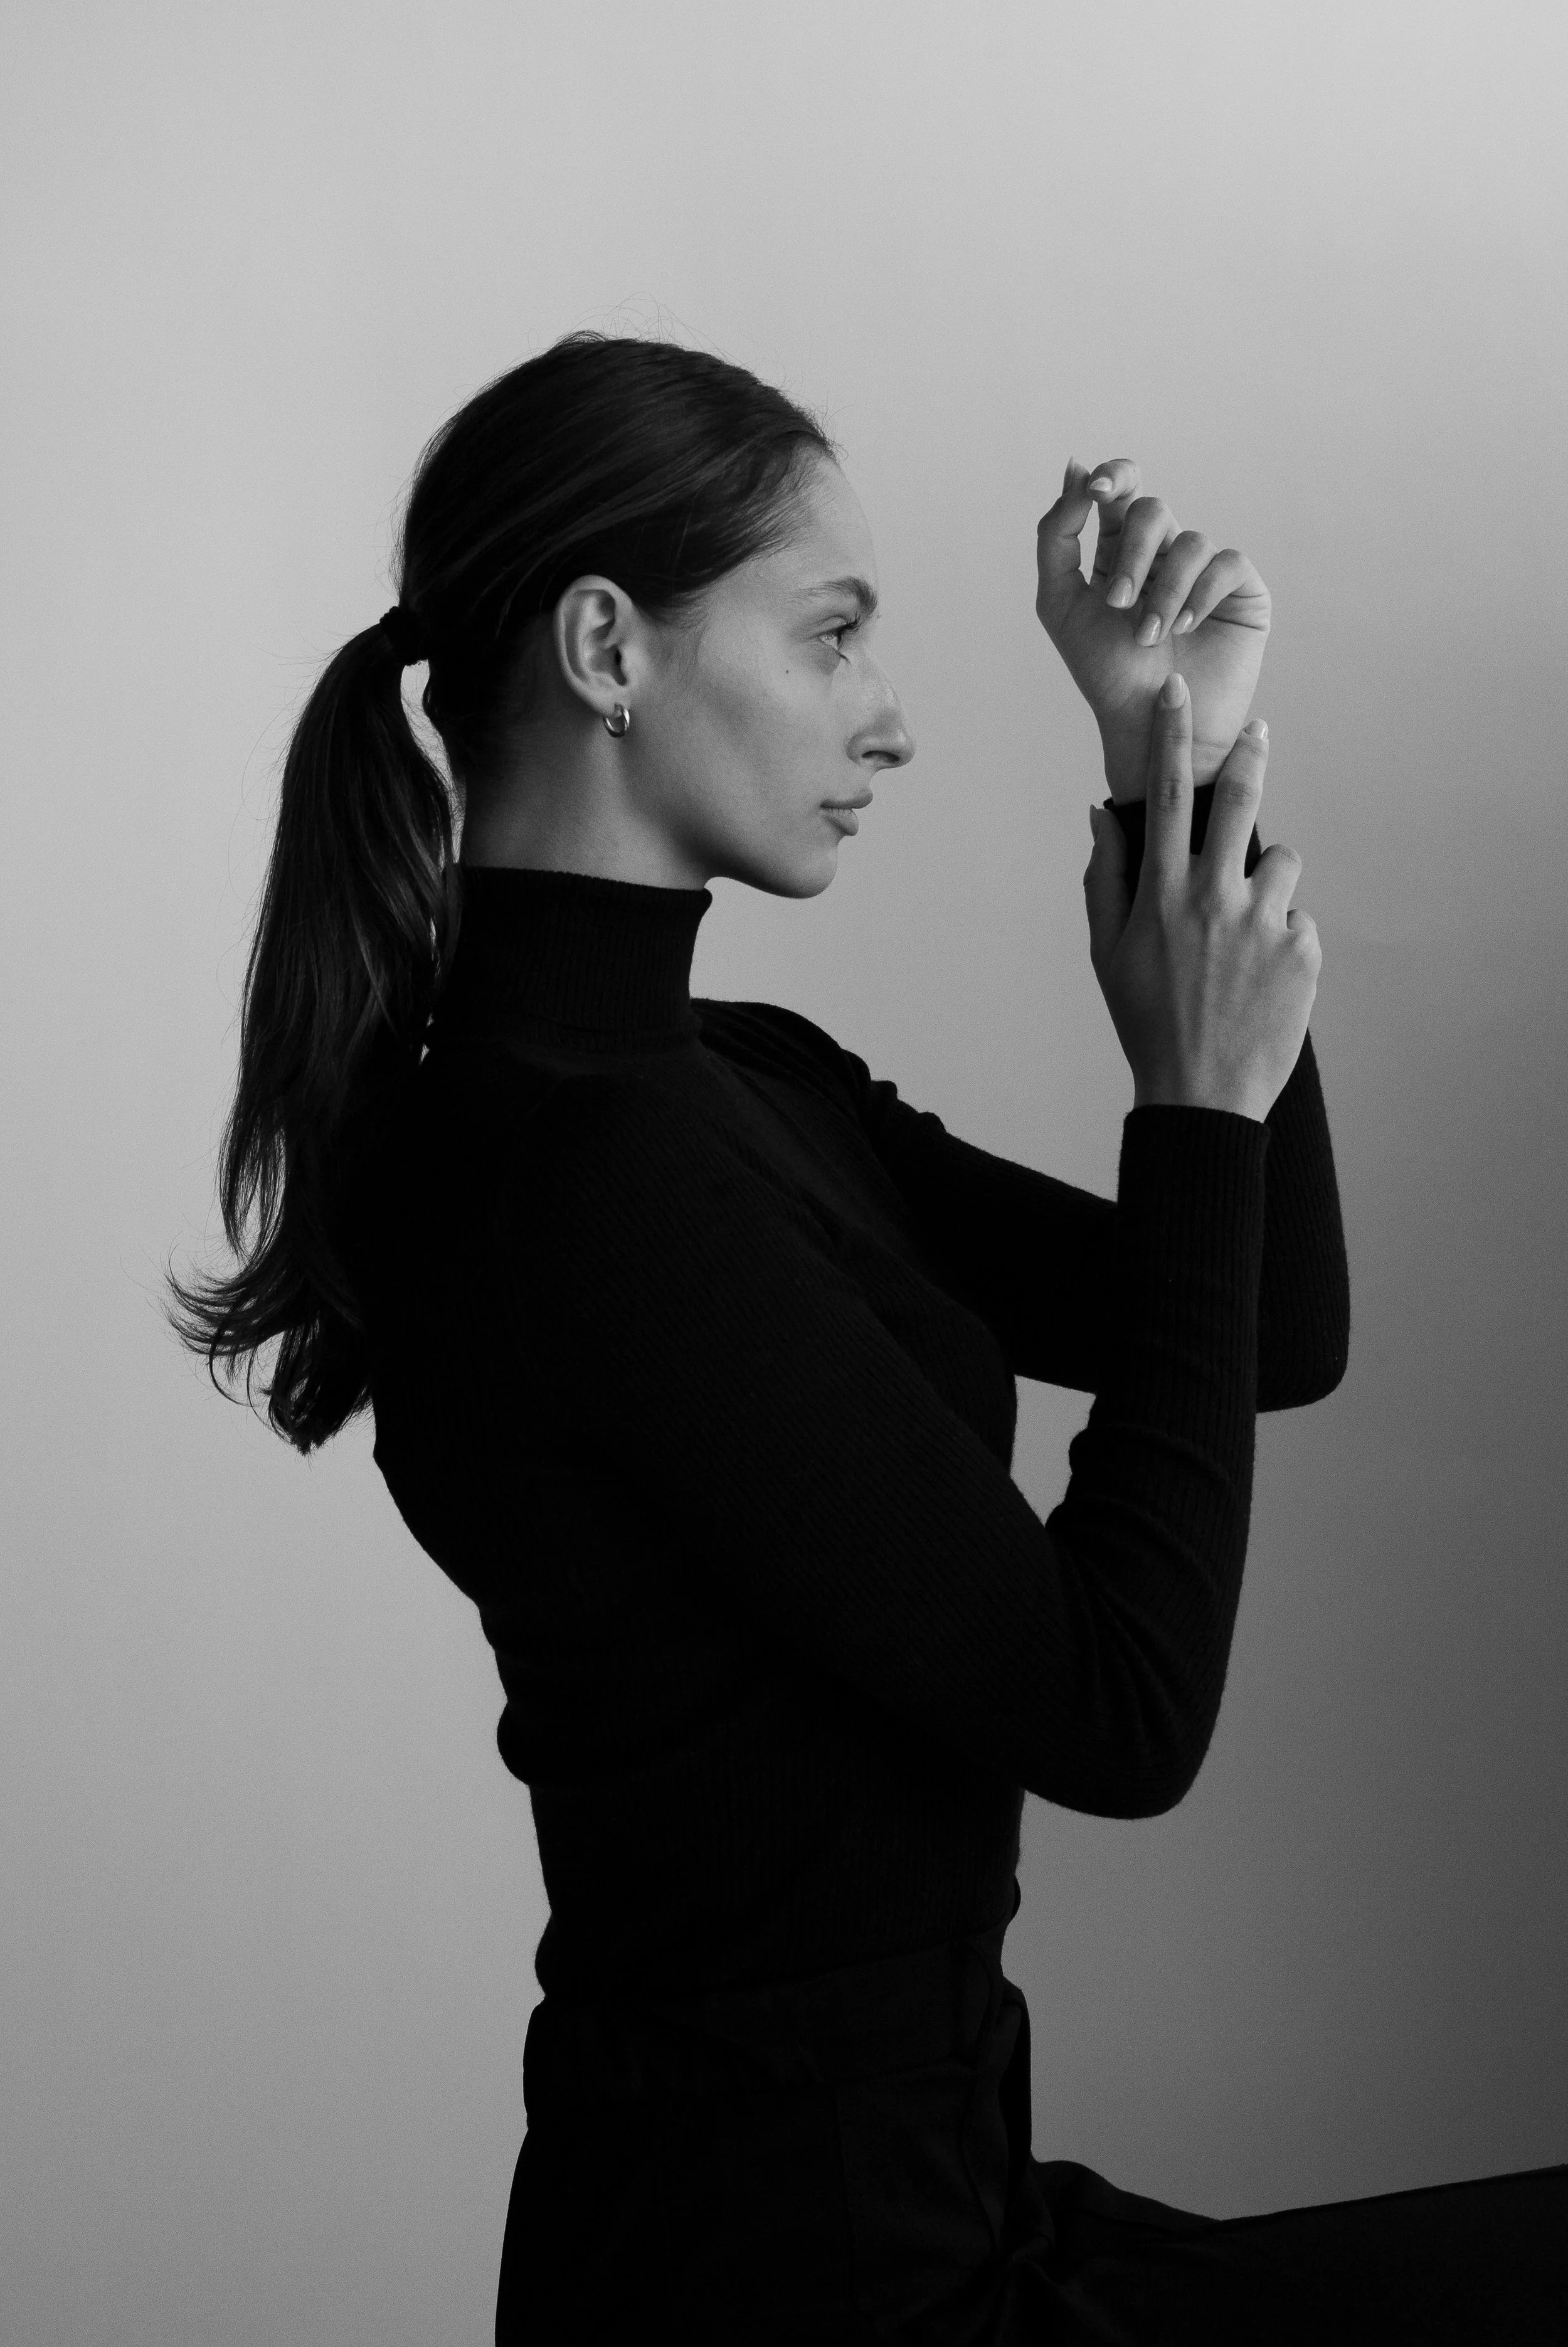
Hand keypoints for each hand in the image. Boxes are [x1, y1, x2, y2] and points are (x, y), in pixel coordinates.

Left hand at [1036, 457, 1271, 801]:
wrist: (1147, 726)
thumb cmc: (1104, 673)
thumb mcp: (1060, 605)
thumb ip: (1057, 538)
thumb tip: (1075, 466)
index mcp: (1121, 554)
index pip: (1122, 491)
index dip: (1113, 477)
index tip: (1095, 489)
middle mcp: (1165, 556)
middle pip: (1151, 510)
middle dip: (1131, 553)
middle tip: (1117, 603)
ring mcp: (1205, 572)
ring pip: (1188, 541)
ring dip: (1161, 591)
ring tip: (1149, 636)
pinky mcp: (1242, 592)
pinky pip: (1227, 562)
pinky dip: (1199, 594)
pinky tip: (1184, 627)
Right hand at [1082, 672, 1317, 1121]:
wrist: (1202, 1095)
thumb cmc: (1147, 1022)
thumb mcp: (1106, 954)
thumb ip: (1103, 879)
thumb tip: (1100, 816)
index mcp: (1162, 896)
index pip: (1168, 797)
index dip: (1170, 738)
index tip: (1176, 695)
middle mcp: (1214, 898)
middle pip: (1239, 800)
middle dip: (1249, 756)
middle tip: (1258, 733)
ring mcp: (1264, 922)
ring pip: (1281, 863)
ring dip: (1266, 883)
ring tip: (1245, 934)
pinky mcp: (1303, 950)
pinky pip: (1298, 918)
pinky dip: (1282, 937)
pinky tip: (1261, 977)